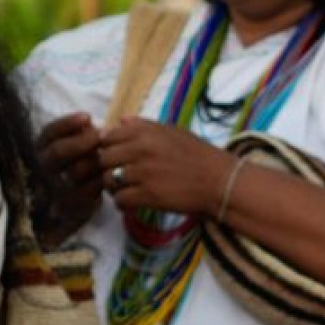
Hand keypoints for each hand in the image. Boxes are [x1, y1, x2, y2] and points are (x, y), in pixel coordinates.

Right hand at [33, 112, 102, 243]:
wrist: (65, 207)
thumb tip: (88, 121)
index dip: (67, 123)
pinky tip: (107, 172)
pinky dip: (102, 178)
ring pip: (76, 171)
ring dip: (95, 160)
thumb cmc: (71, 167)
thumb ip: (74, 133)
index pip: (48, 134)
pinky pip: (90, 188)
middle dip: (82, 141)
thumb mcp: (66, 147)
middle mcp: (41, 168)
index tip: (87, 116)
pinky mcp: (70, 204)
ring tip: (107, 154)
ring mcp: (54, 188)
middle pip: (58, 152)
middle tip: (100, 135)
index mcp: (38, 150)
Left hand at [97, 116, 234, 217]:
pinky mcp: (148, 195)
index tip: (116, 157)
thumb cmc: (198, 155)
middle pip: (103, 159)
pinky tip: (132, 202)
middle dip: (108, 168)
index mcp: (144, 131)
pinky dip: (122, 203)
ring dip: (113, 187)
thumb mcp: (172, 131)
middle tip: (118, 175)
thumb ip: (143, 126)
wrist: (221, 182)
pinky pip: (120, 200)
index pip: (106, 138)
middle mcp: (140, 149)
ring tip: (125, 189)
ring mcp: (143, 173)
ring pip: (108, 181)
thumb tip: (120, 120)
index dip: (108, 149)